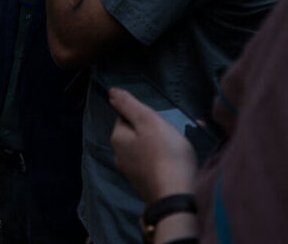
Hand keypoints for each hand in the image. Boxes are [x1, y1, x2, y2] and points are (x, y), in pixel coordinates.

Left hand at [109, 88, 197, 202]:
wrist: (176, 195)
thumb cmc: (165, 154)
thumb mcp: (148, 120)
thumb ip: (128, 105)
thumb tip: (111, 92)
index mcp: (117, 138)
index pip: (126, 116)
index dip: (145, 116)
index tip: (158, 123)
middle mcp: (119, 156)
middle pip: (135, 133)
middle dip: (151, 132)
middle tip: (168, 137)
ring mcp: (130, 172)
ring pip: (143, 150)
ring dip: (156, 147)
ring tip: (173, 152)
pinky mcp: (143, 184)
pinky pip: (150, 165)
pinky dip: (160, 162)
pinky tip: (172, 165)